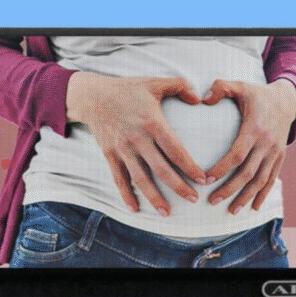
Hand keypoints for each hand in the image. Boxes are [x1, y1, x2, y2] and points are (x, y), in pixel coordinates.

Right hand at [65, 71, 206, 215]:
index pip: (176, 150)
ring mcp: (123, 149)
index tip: (203, 180)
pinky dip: (126, 195)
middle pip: (161, 169)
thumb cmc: (128, 90)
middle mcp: (138, 139)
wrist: (93, 96)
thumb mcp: (155, 83)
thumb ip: (180, 86)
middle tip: (193, 199)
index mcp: (153, 123)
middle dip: (179, 187)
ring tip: (167, 213)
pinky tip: (135, 209)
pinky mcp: (110, 155)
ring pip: (141, 179)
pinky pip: (119, 179)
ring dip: (154, 198)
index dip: (190, 167)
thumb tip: (199, 99)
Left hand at [202, 78, 295, 213]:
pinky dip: (263, 194)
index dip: (222, 168)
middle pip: (247, 172)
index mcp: (254, 128)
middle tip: (212, 201)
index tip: (206, 179)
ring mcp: (275, 152)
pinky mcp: (280, 157)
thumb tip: (203, 98)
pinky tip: (253, 208)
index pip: (237, 154)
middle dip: (230, 189)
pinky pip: (272, 179)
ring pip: (260, 180)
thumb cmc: (257, 94)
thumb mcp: (240, 86)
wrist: (287, 100)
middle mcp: (267, 143)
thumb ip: (221, 88)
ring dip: (245, 197)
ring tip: (231, 211)